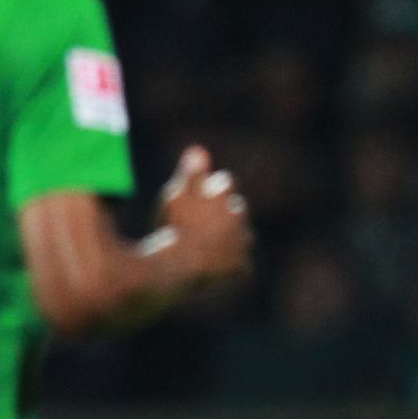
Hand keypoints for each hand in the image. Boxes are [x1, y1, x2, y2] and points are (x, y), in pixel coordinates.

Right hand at [157, 145, 253, 285]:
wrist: (179, 268)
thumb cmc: (174, 227)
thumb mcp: (177, 195)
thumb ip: (191, 173)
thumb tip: (199, 149)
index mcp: (224, 196)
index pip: (226, 183)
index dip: (212, 189)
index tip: (202, 196)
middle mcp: (239, 217)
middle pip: (238, 209)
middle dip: (226, 212)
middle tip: (206, 222)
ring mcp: (243, 243)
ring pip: (243, 236)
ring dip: (233, 239)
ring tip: (211, 246)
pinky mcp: (243, 268)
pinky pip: (241, 264)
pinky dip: (232, 265)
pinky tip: (217, 269)